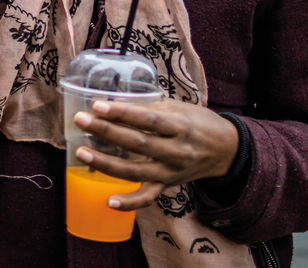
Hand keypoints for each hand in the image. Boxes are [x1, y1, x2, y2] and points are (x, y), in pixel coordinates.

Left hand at [72, 99, 240, 210]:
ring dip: (107, 163)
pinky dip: (130, 202)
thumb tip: (112, 104)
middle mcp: (176, 151)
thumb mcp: (179, 108)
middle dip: (106, 131)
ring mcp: (172, 171)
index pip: (147, 119)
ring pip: (136, 171)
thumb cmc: (197, 122)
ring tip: (81, 152)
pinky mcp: (169, 185)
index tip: (97, 105)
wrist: (226, 149)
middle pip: (137, 143)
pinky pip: (148, 197)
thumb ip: (148, 109)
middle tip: (81, 120)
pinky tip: (109, 202)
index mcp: (180, 126)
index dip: (122, 113)